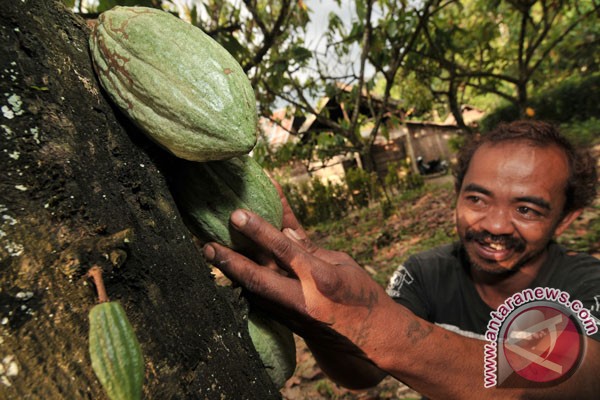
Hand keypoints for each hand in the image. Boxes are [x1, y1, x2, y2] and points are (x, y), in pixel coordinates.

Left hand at [202, 208, 394, 355]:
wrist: (373, 338)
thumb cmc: (362, 295)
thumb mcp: (343, 264)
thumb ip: (312, 250)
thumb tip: (287, 234)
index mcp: (322, 279)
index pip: (285, 250)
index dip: (259, 231)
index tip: (237, 214)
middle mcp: (303, 299)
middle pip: (259, 278)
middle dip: (231, 261)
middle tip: (207, 244)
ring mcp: (294, 315)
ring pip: (254, 291)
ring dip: (232, 273)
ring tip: (211, 254)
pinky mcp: (289, 324)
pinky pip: (262, 301)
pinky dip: (246, 285)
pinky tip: (231, 272)